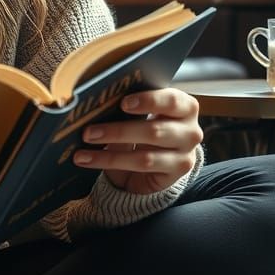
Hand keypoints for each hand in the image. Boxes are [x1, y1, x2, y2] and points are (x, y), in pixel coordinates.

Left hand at [72, 88, 201, 195]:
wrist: (159, 160)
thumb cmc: (146, 127)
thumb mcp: (141, 114)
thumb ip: (128, 108)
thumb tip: (96, 106)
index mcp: (184, 106)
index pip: (172, 101)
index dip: (148, 101)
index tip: (123, 103)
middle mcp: (191, 131)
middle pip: (154, 131)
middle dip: (118, 131)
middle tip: (88, 131)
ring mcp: (185, 155)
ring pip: (145, 156)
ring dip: (109, 153)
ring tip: (83, 149)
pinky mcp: (175, 174)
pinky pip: (140, 170)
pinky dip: (109, 163)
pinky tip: (87, 159)